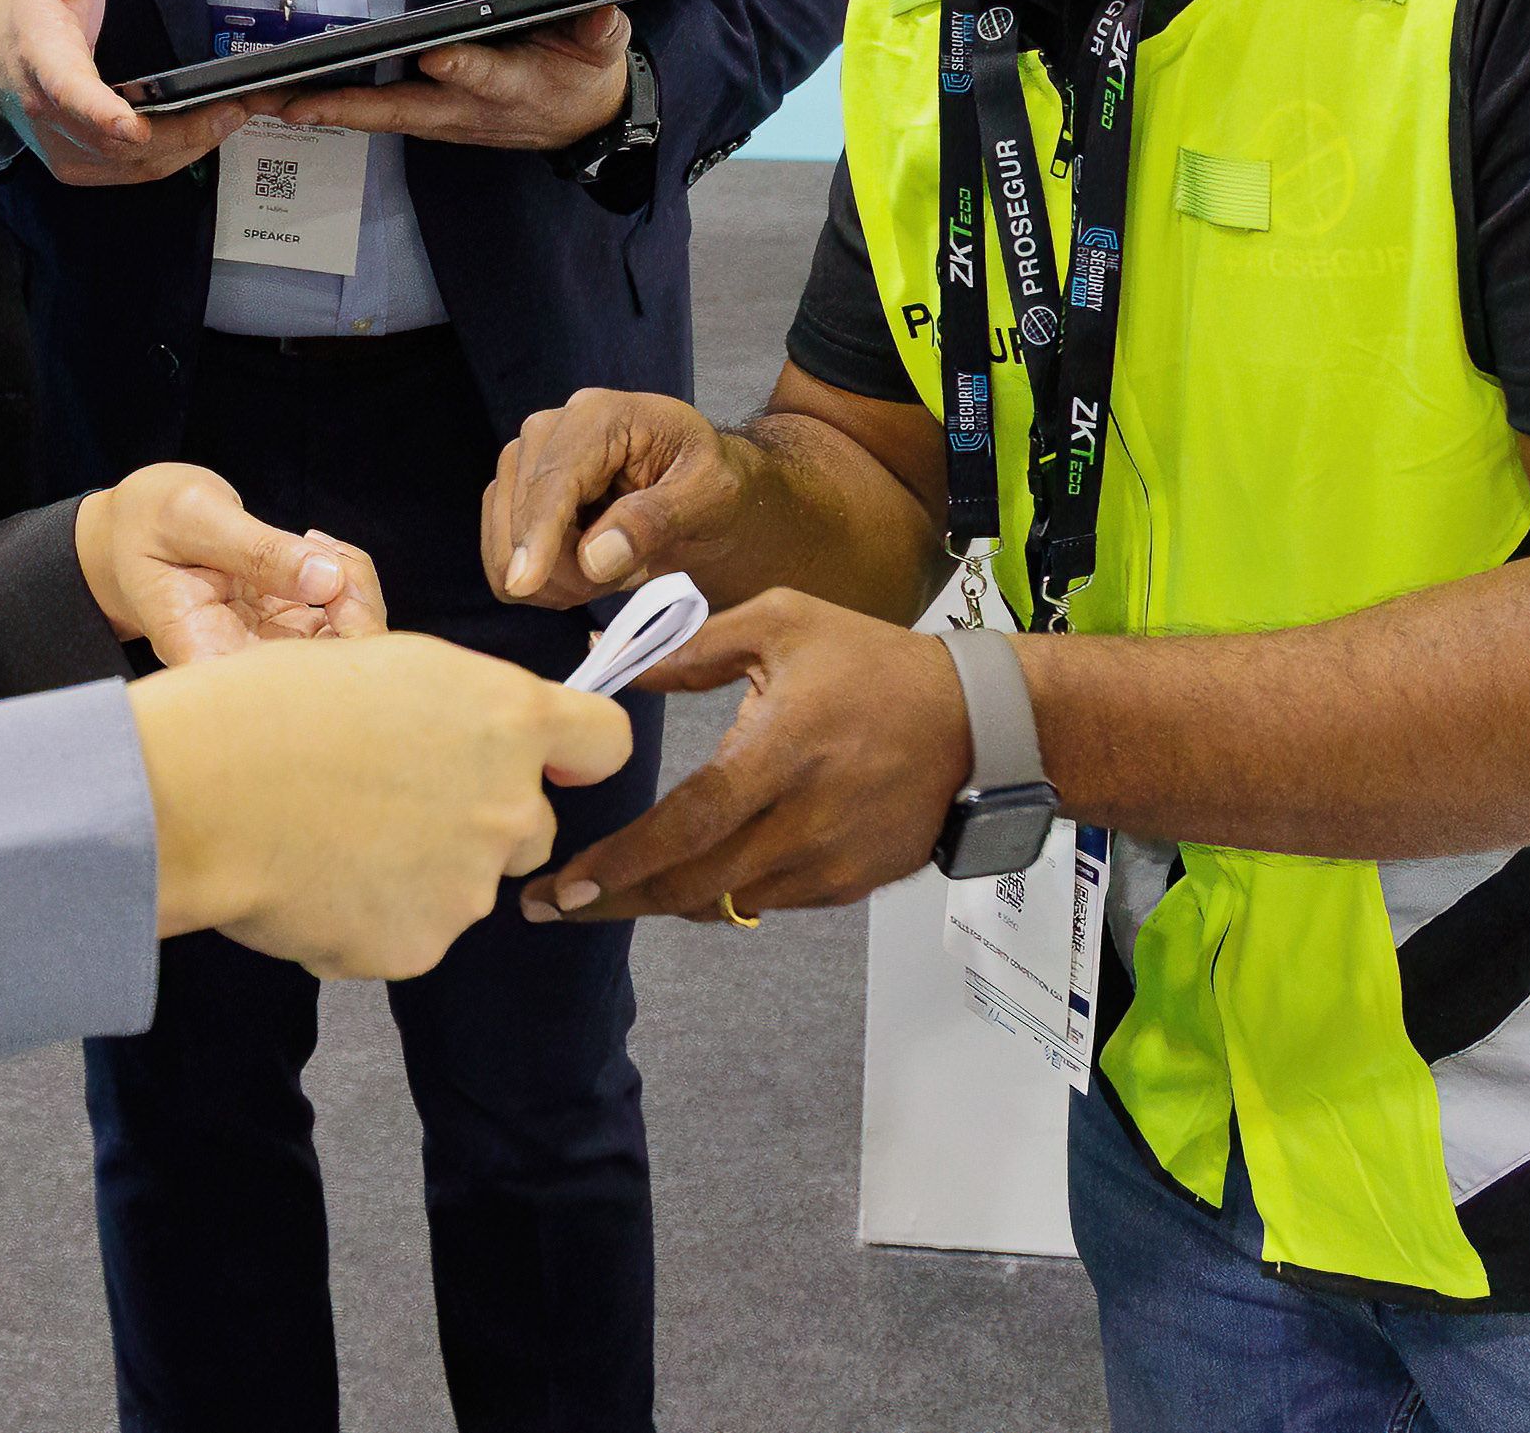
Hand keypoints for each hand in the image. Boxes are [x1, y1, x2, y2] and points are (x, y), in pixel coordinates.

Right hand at [0, 0, 245, 185]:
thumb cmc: (35, 10)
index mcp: (41, 59)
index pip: (67, 90)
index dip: (99, 112)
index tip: (131, 125)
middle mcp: (47, 112)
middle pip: (114, 142)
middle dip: (179, 132)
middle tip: (233, 109)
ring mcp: (60, 147)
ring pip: (129, 165)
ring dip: (186, 147)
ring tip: (229, 117)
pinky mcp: (76, 166)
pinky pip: (131, 173)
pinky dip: (172, 158)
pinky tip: (202, 134)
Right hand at [76, 462, 387, 662]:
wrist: (129, 531)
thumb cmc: (147, 523)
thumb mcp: (192, 517)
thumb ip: (257, 548)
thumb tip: (329, 579)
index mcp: (204, 656)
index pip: (285, 697)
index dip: (333, 659)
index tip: (332, 590)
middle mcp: (242, 669)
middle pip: (331, 682)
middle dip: (360, 615)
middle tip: (333, 556)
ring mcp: (269, 652)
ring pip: (346, 650)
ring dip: (356, 590)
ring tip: (315, 541)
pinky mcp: (286, 630)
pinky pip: (339, 620)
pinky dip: (346, 579)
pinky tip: (318, 545)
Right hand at [130, 632, 632, 978]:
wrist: (197, 793)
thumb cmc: (270, 707)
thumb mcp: (385, 666)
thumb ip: (458, 708)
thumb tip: (473, 738)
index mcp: (507, 718)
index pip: (604, 741)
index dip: (575, 752)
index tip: (551, 759)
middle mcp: (507, 805)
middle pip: (529, 825)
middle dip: (480, 817)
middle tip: (392, 798)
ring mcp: (467, 887)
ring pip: (464, 883)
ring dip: (419, 869)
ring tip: (329, 835)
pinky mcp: (418, 947)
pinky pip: (409, 931)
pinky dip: (370, 915)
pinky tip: (311, 878)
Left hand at [269, 6, 629, 151]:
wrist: (584, 124)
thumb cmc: (586, 75)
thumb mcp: (604, 49)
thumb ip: (601, 30)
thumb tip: (603, 12)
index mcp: (512, 86)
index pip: (483, 75)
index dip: (461, 68)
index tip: (436, 56)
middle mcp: (468, 111)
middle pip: (403, 111)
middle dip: (349, 109)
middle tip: (295, 103)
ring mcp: (445, 121)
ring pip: (382, 117)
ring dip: (329, 112)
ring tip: (274, 100)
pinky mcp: (431, 120)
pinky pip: (380, 117)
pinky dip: (340, 112)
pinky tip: (295, 101)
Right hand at [483, 386, 767, 612]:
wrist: (707, 489)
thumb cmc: (715, 485)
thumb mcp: (710, 497)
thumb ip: (655, 521)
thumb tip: (593, 558)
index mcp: (601, 416)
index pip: (555, 478)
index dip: (537, 534)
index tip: (524, 584)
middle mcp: (551, 429)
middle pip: (522, 510)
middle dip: (562, 566)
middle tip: (626, 578)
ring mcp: (528, 460)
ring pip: (504, 534)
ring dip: (553, 576)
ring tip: (613, 573)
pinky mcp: (518, 493)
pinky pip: (502, 547)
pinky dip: (538, 578)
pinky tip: (584, 577)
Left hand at [520, 593, 967, 924]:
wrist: (980, 725)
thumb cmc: (874, 663)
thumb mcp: (780, 623)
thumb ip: (690, 646)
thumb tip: (602, 657)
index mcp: (780, 754)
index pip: (687, 827)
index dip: (621, 863)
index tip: (560, 886)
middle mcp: (803, 824)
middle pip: (691, 886)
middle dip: (613, 901)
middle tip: (549, 905)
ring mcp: (828, 865)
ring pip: (724, 902)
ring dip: (664, 897)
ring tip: (606, 887)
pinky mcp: (848, 886)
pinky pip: (764, 901)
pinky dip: (720, 890)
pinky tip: (688, 871)